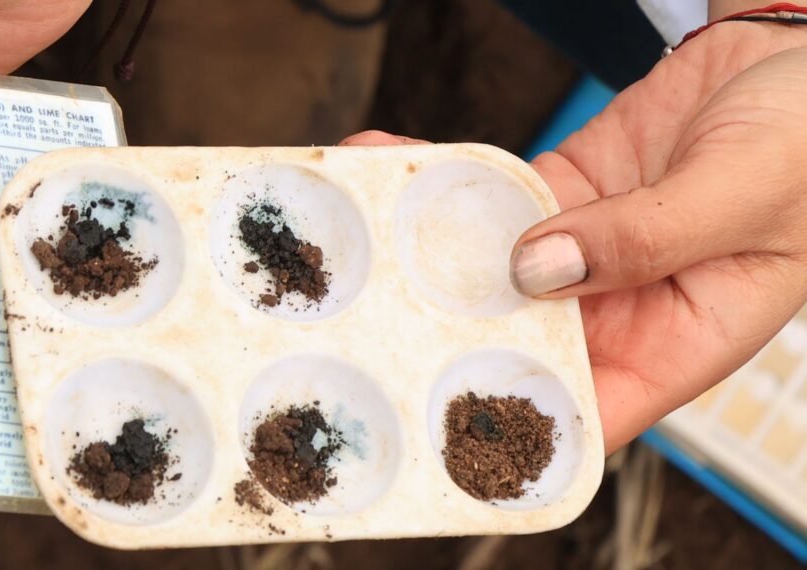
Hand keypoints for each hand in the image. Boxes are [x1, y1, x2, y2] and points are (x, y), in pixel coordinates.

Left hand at [341, 23, 806, 452]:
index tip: (433, 420)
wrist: (795, 58)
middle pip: (512, 344)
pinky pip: (490, 198)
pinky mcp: (558, 195)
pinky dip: (442, 182)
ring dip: (420, 252)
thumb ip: (646, 237)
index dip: (513, 429)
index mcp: (676, 341)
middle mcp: (617, 309)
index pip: (586, 413)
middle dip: (435, 335)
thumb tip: (537, 269)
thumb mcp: (743, 196)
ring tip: (355, 230)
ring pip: (486, 268)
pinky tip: (393, 164)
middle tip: (361, 319)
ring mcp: (579, 250)